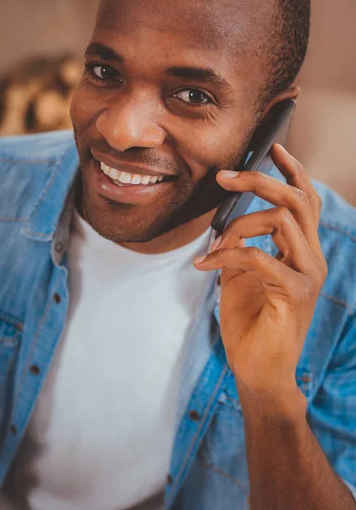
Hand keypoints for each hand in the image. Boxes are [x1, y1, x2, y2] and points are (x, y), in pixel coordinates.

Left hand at [193, 144, 326, 400]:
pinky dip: (229, 255)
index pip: (305, 201)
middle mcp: (312, 258)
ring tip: (213, 247)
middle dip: (260, 180)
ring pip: (281, 221)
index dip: (292, 171)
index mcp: (302, 251)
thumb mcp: (241, 274)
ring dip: (238, 226)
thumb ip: (242, 245)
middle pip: (297, 200)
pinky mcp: (295, 294)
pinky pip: (261, 257)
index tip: (273, 148)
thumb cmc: (250, 322)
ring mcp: (308, 275)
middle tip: (225, 176)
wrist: (258, 371)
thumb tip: (227, 222)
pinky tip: (206, 266)